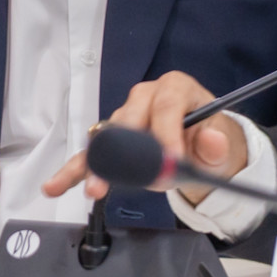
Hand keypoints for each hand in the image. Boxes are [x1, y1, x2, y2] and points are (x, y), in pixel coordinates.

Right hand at [43, 70, 249, 204]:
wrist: (198, 148)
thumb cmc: (207, 138)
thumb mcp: (220, 142)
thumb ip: (216, 143)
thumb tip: (212, 140)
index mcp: (175, 88)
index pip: (166, 106)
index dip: (167, 133)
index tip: (171, 162)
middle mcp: (145, 97)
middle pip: (130, 119)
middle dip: (129, 151)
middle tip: (136, 178)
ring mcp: (124, 117)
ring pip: (107, 136)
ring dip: (99, 164)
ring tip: (93, 188)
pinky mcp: (110, 140)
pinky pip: (91, 154)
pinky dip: (75, 170)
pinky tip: (56, 185)